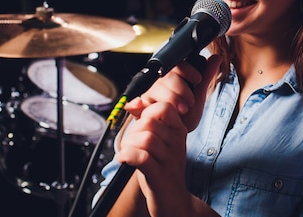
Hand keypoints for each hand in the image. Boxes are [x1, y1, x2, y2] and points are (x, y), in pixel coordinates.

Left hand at [116, 100, 191, 216]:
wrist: (174, 200)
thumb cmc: (162, 168)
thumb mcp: (159, 141)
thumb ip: (147, 121)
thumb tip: (133, 102)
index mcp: (179, 131)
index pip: (164, 107)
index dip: (146, 112)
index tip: (141, 126)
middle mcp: (178, 143)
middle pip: (150, 122)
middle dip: (133, 131)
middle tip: (131, 144)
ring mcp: (171, 160)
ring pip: (145, 138)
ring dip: (129, 144)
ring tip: (127, 153)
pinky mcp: (160, 176)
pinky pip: (141, 157)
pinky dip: (127, 156)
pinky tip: (123, 160)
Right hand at [124, 54, 221, 131]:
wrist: (175, 135)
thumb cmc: (185, 115)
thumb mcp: (199, 96)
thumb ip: (206, 77)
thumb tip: (217, 57)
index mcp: (171, 78)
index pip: (176, 65)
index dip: (187, 70)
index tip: (197, 79)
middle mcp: (158, 85)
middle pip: (166, 77)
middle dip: (180, 89)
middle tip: (190, 102)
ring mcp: (148, 97)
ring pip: (154, 90)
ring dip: (168, 99)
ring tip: (181, 111)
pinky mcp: (139, 111)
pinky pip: (133, 105)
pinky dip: (135, 104)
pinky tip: (139, 105)